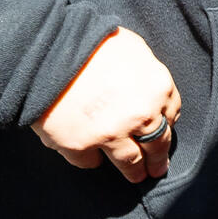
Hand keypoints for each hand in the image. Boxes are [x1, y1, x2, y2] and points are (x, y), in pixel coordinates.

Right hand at [33, 28, 180, 182]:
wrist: (46, 50)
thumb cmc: (91, 41)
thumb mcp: (133, 48)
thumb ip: (147, 72)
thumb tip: (150, 90)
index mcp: (157, 88)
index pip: (171, 116)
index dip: (166, 125)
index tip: (162, 133)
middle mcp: (140, 116)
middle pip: (156, 145)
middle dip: (157, 159)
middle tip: (156, 169)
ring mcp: (110, 134)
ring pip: (128, 162)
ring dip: (133, 171)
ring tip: (135, 176)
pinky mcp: (79, 146)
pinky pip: (89, 162)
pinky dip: (91, 161)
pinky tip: (92, 159)